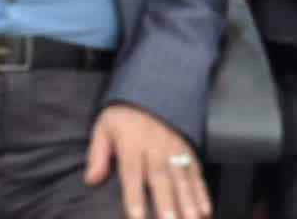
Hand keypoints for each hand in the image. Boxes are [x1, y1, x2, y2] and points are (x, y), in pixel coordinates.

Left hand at [84, 104, 210, 218]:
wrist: (152, 90)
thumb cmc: (124, 116)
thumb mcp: (104, 127)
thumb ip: (98, 154)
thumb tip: (91, 179)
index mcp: (131, 143)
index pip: (132, 172)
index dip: (134, 196)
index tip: (137, 218)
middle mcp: (155, 147)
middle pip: (160, 178)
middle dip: (166, 204)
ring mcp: (174, 149)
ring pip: (182, 179)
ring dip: (188, 202)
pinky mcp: (188, 150)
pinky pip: (196, 173)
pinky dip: (202, 193)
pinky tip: (205, 210)